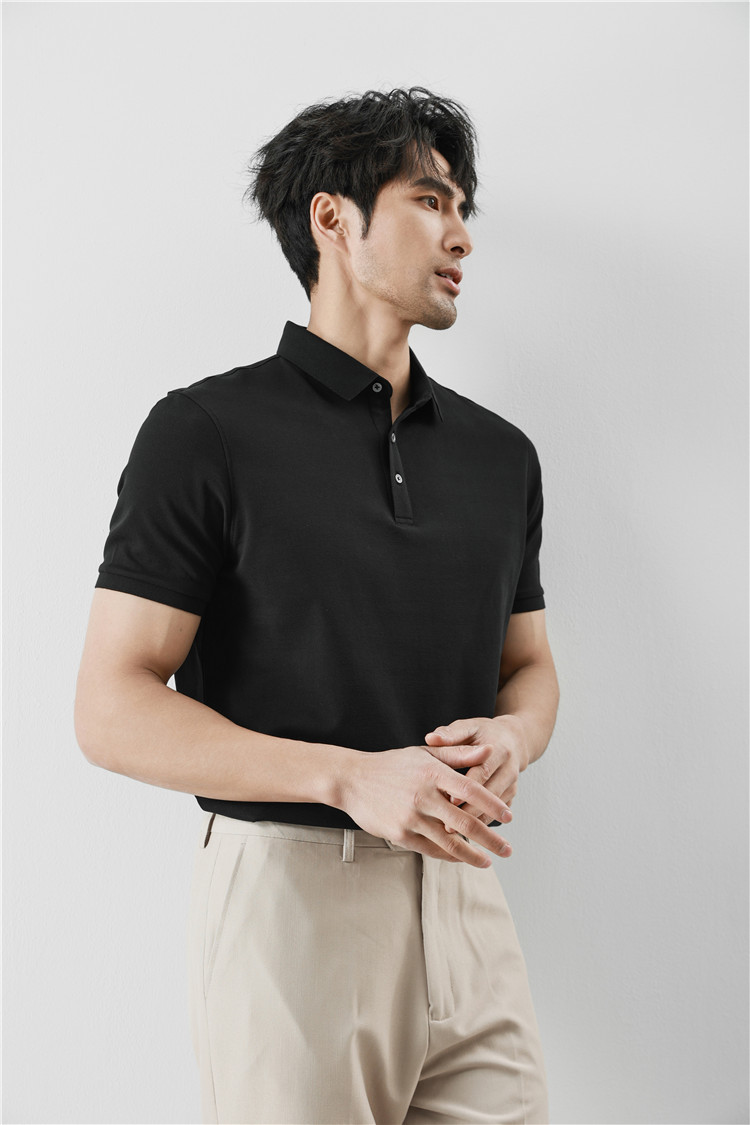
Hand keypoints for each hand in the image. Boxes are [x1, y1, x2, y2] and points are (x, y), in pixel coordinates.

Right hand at [337, 743, 513, 867]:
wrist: (352, 780)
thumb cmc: (393, 765)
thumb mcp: (424, 753)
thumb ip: (458, 754)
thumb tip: (489, 752)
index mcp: (432, 772)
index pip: (471, 790)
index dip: (493, 804)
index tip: (509, 817)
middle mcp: (423, 795)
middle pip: (465, 822)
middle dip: (490, 839)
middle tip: (507, 849)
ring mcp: (410, 817)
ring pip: (449, 842)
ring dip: (472, 855)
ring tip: (488, 861)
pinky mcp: (399, 834)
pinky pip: (430, 849)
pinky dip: (449, 856)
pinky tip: (461, 858)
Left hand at [424, 716, 528, 830]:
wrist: (513, 740)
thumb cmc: (483, 733)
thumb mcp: (468, 728)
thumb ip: (450, 734)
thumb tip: (430, 738)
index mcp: (499, 750)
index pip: (482, 771)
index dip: (466, 788)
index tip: (449, 801)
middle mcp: (510, 768)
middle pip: (491, 794)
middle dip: (471, 811)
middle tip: (449, 826)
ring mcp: (513, 784)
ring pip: (496, 809)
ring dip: (477, 822)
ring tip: (455, 835)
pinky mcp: (511, 796)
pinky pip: (498, 815)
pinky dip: (482, 824)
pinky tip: (465, 836)